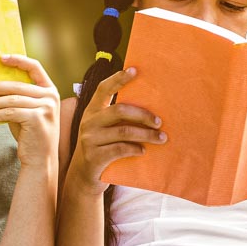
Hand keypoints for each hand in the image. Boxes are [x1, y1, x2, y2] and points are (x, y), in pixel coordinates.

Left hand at [0, 54, 59, 168]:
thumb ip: (17, 97)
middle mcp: (51, 96)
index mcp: (49, 90)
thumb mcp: (26, 111)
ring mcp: (46, 107)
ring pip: (11, 100)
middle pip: (17, 85)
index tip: (0, 58)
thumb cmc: (30, 133)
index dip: (18, 61)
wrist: (40, 159)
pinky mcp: (37, 118)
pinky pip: (9, 112)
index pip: (35, 67)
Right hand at [65, 66, 165, 194]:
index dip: (118, 79)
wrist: (85, 175)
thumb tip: (153, 110)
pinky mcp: (94, 156)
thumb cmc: (103, 147)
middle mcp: (88, 122)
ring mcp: (89, 139)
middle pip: (119, 110)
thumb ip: (119, 119)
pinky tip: (143, 151)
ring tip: (161, 138)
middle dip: (143, 115)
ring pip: (124, 131)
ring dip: (146, 135)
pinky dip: (135, 149)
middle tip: (160, 122)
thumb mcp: (105, 129)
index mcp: (92, 111)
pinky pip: (120, 149)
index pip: (103, 89)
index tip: (135, 70)